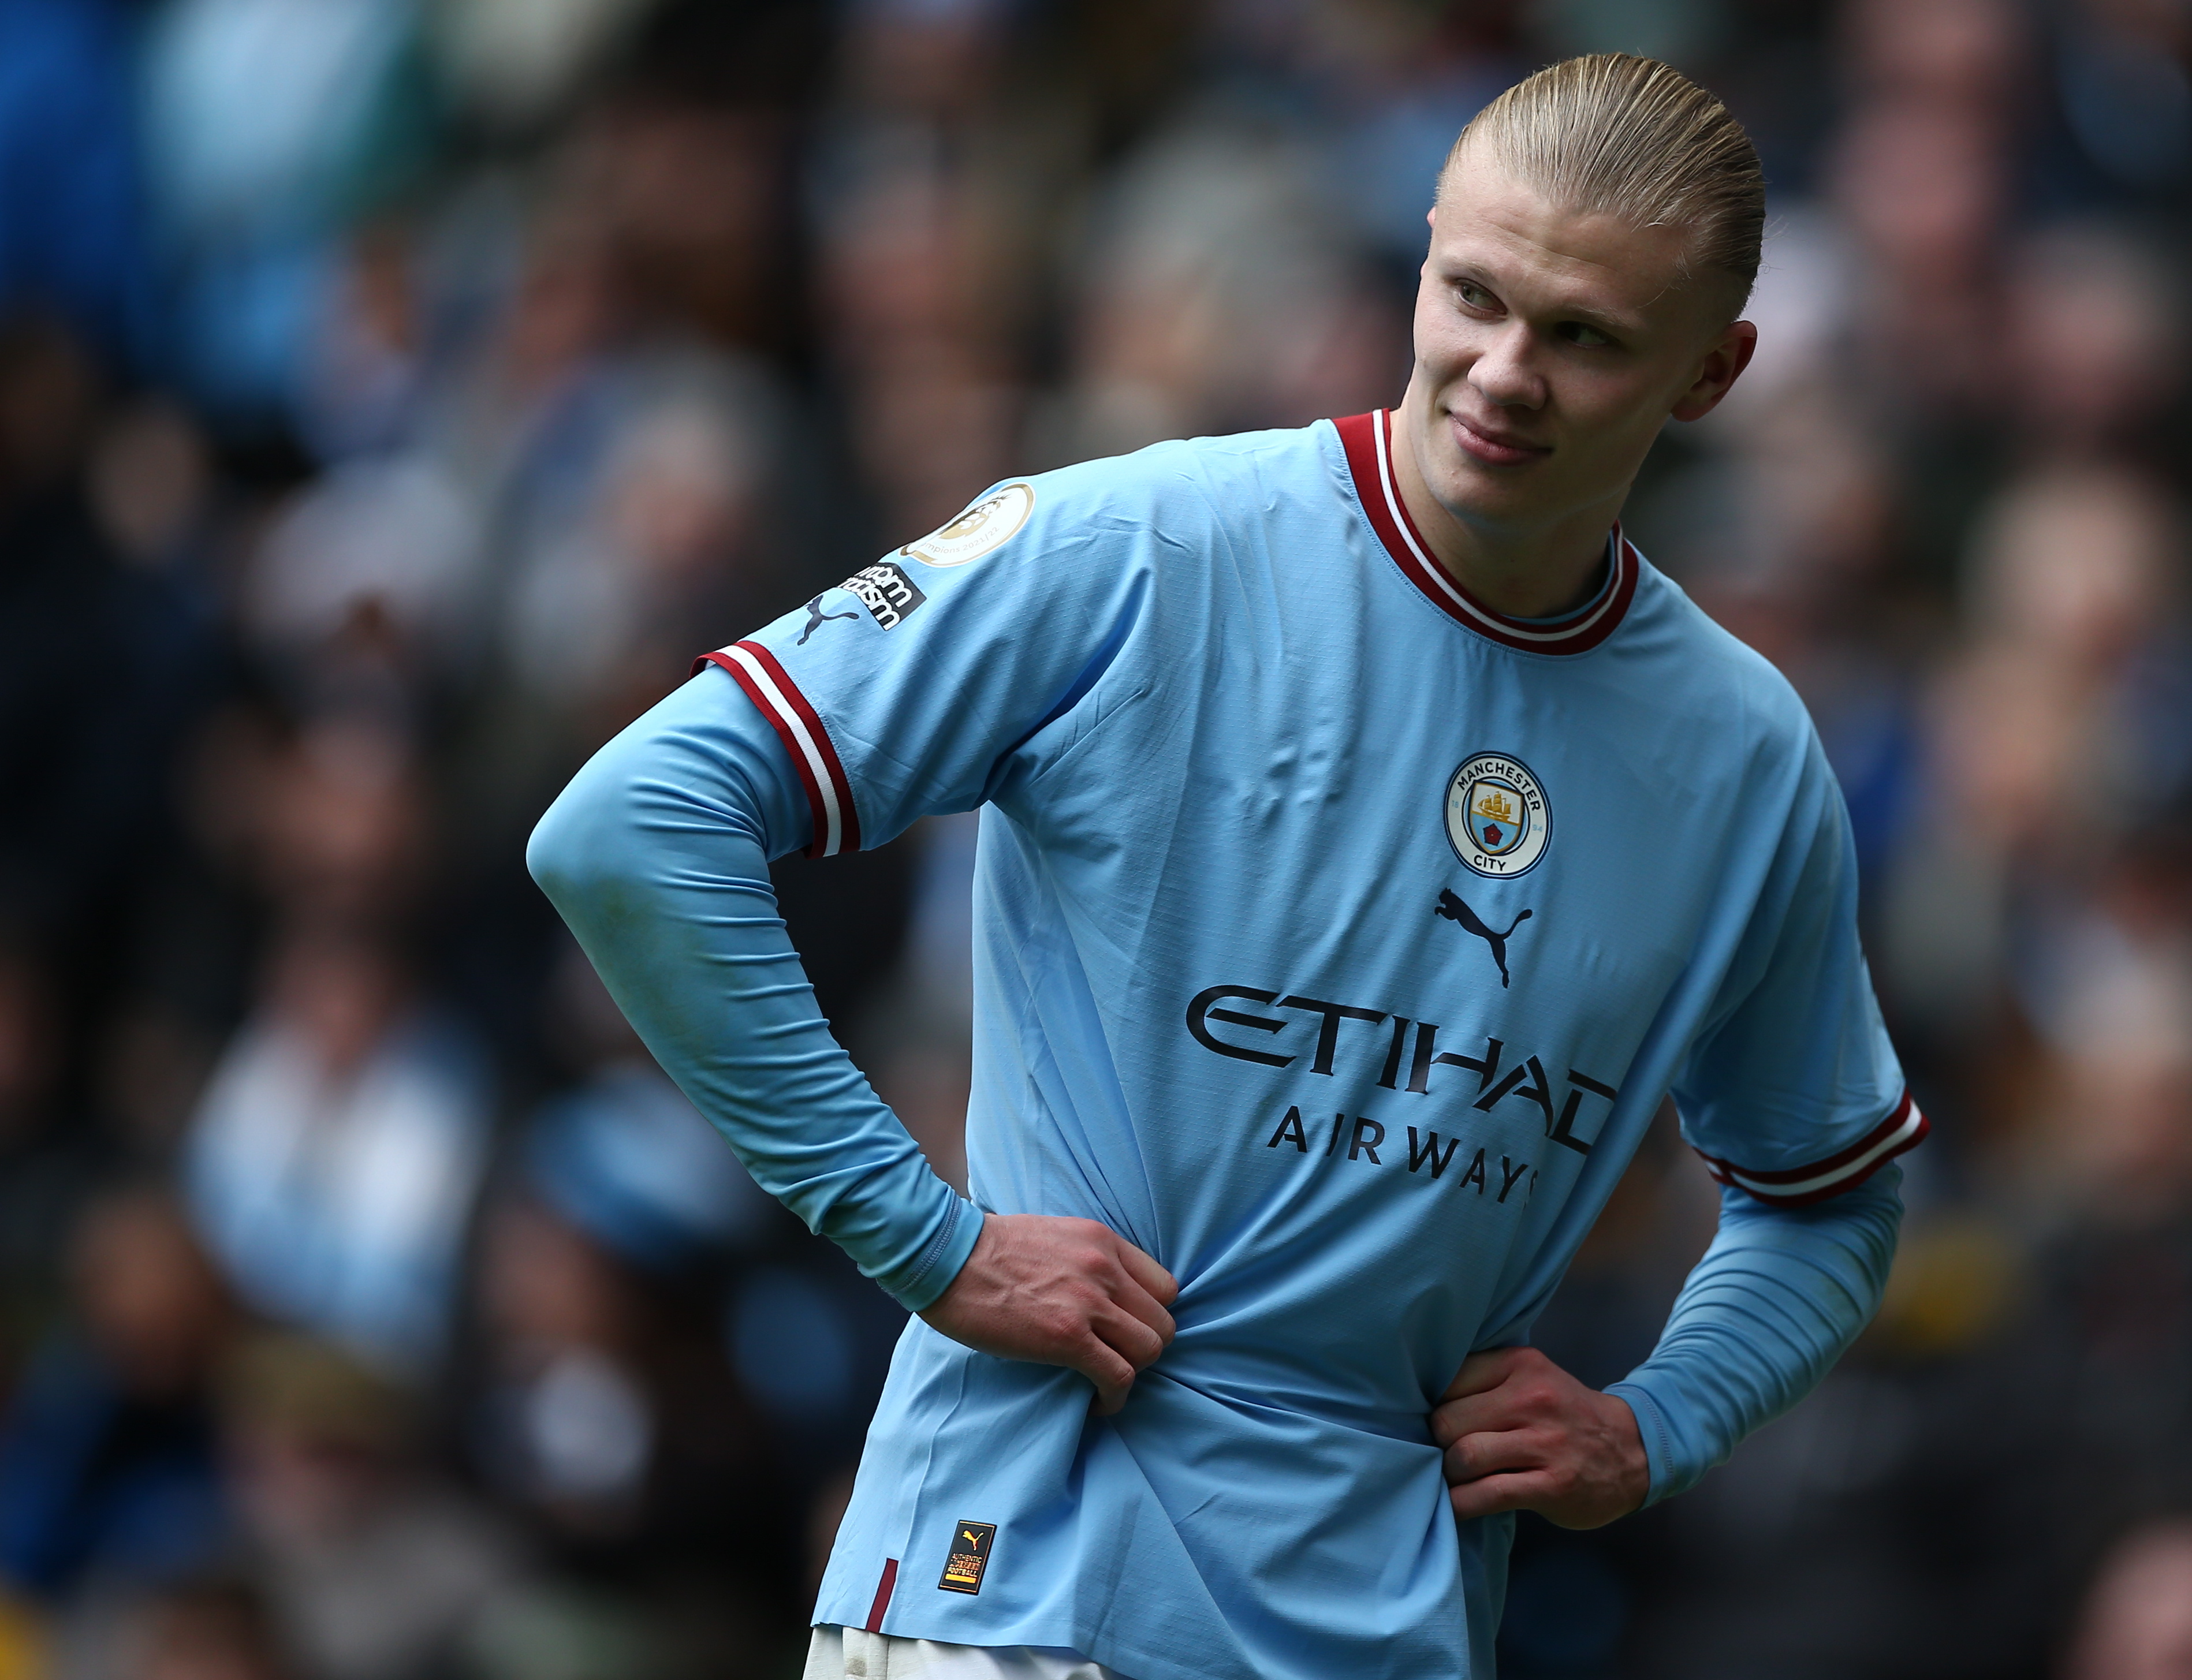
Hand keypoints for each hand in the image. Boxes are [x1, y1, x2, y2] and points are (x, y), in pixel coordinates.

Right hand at [919, 1214, 1178, 1413]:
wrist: (947, 1256)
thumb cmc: (987, 1248)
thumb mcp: (1053, 1235)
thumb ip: (1086, 1258)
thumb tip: (1099, 1291)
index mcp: (1102, 1241)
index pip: (1165, 1287)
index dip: (1150, 1316)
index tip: (1128, 1332)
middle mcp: (1105, 1269)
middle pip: (1162, 1322)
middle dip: (1144, 1348)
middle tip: (1116, 1361)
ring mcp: (1089, 1303)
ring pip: (1149, 1350)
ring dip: (1131, 1372)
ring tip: (1105, 1382)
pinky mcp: (1068, 1337)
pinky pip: (1118, 1376)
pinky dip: (1114, 1397)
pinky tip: (1096, 1403)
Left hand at [1430, 1346, 1648, 1528]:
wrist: (1634, 1449)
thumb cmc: (1566, 1415)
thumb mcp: (1533, 1378)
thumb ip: (1486, 1381)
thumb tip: (1421, 1402)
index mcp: (1521, 1364)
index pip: (1449, 1380)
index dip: (1434, 1405)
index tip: (1436, 1422)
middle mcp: (1532, 1399)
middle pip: (1448, 1421)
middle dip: (1437, 1443)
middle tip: (1444, 1454)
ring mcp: (1544, 1443)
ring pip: (1464, 1456)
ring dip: (1449, 1475)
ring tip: (1456, 1478)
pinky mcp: (1552, 1485)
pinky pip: (1487, 1495)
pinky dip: (1461, 1504)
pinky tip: (1458, 1505)